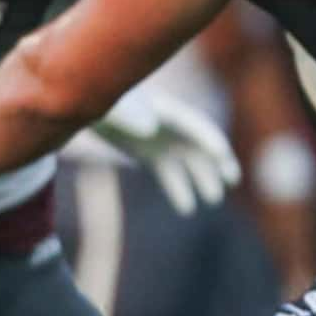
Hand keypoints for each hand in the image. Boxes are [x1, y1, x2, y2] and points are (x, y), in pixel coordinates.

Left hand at [92, 89, 241, 215]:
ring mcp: (162, 142)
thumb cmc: (102, 106)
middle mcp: (170, 128)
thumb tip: (150, 130)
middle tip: (231, 180)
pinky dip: (178, 191)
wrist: (84, 109)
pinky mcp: (150, 156)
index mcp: (164, 111)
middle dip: (216, 162)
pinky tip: (186, 209)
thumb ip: (131, 116)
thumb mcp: (114, 109)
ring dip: (202, 181)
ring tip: (212, 200)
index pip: (194, 125)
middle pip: (199, 146)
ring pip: (188, 164)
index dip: (208, 138)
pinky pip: (169, 175)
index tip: (222, 153)